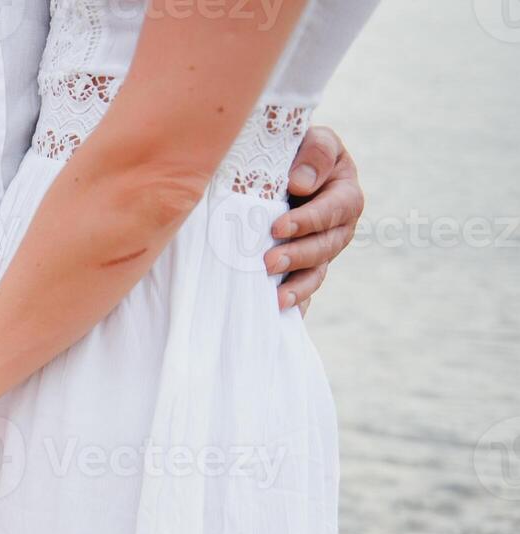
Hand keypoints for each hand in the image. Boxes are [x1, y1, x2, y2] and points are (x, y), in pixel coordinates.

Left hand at [264, 125, 364, 311]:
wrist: (276, 169)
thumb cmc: (297, 151)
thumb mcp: (312, 139)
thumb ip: (315, 152)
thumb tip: (301, 183)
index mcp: (344, 194)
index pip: (334, 210)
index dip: (309, 221)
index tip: (278, 227)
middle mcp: (338, 228)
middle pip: (326, 247)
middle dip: (298, 256)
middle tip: (268, 263)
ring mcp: (320, 251)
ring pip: (316, 273)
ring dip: (297, 287)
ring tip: (274, 297)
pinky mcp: (301, 268)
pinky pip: (302, 290)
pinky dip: (295, 304)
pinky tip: (277, 315)